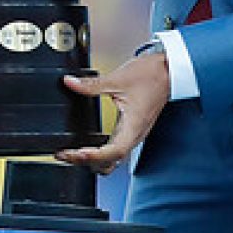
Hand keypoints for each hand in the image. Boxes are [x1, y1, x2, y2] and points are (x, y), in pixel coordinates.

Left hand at [55, 53, 169, 174]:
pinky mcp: (131, 130)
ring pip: (112, 160)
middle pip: (110, 162)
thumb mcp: (117, 78)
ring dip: (92, 161)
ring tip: (72, 154)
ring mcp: (133, 134)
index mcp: (133, 126)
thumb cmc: (150, 75)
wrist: (167, 71)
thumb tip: (70, 83)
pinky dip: (99, 153)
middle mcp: (134, 135)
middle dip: (86, 162)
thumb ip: (91, 84)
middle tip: (65, 154)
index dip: (93, 156)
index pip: (113, 153)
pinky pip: (115, 150)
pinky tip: (87, 147)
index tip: (76, 153)